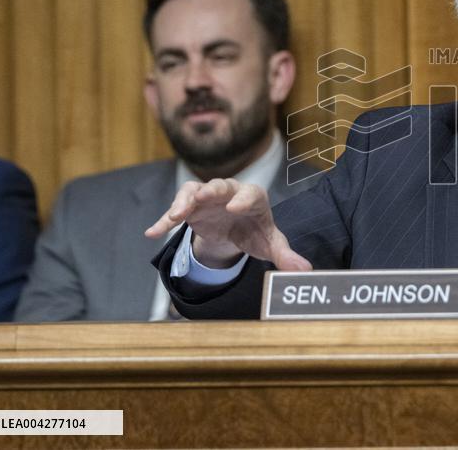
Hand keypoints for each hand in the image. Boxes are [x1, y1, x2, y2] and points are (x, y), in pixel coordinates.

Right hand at [145, 178, 311, 270]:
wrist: (236, 230)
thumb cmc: (256, 232)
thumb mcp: (270, 244)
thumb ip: (285, 255)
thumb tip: (305, 270)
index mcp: (253, 198)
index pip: (250, 194)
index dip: (243, 198)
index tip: (235, 207)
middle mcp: (229, 192)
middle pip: (220, 186)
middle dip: (212, 191)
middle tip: (202, 197)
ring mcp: (207, 197)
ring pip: (194, 192)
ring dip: (184, 201)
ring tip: (176, 216)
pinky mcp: (190, 207)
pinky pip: (175, 210)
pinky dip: (164, 220)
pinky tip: (152, 233)